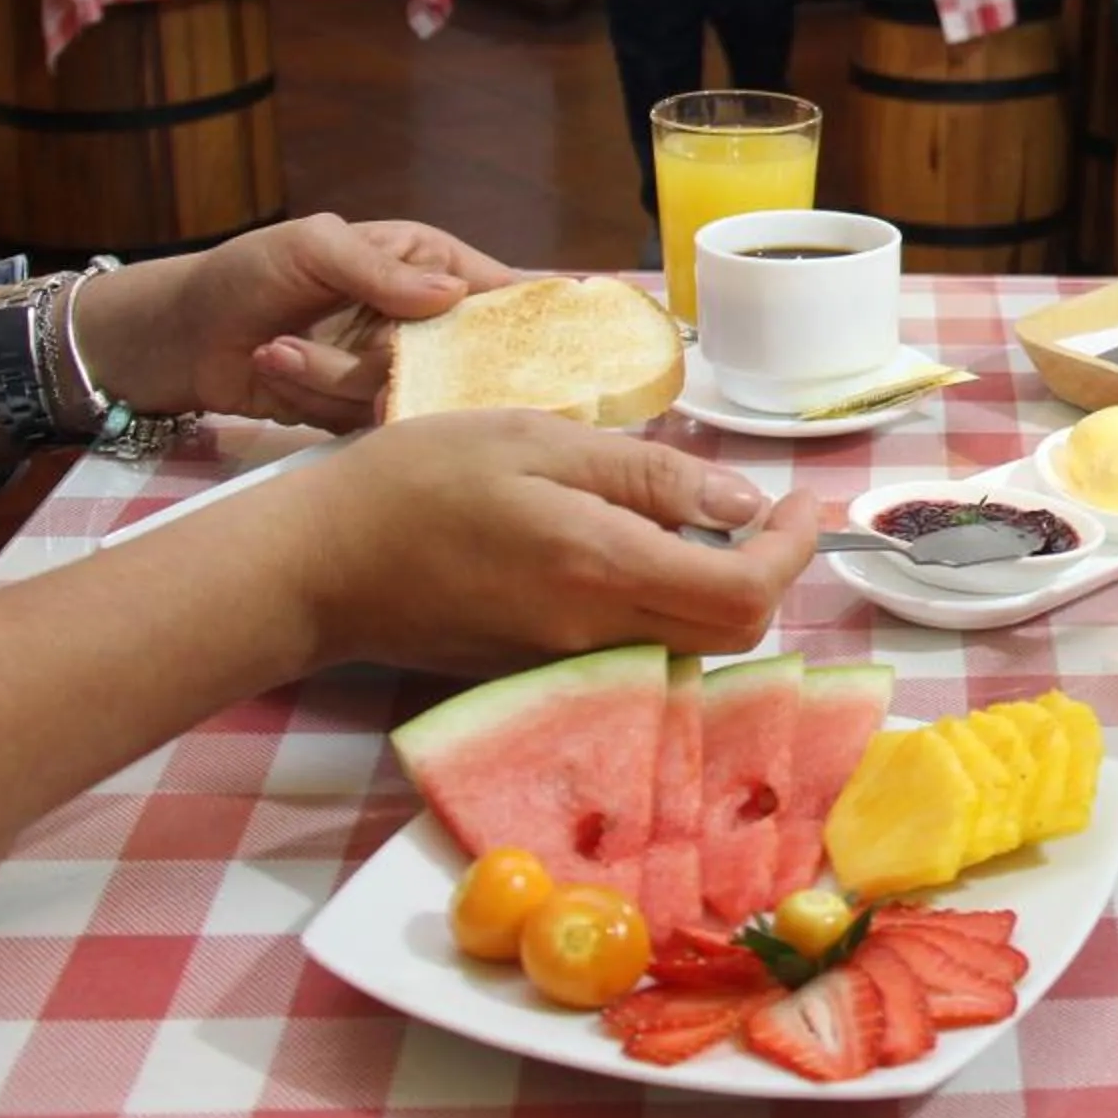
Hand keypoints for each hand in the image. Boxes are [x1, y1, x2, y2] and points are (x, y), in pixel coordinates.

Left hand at [77, 215, 519, 428]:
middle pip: (462, 361)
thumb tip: (452, 298)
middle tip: (362, 350)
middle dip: (397, 360)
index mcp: (426, 264)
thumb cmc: (245, 273)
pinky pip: (367, 425)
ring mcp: (390, 371)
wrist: (178, 338)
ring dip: (332, 379)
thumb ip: (380, 272)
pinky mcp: (359, 413)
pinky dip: (316, 403)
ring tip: (278, 349)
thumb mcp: (311, 248)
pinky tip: (278, 373)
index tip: (538, 347)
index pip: (501, 292)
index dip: (529, 318)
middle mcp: (421, 321)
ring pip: (406, 398)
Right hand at [259, 412, 814, 672]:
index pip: (745, 593)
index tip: (799, 500)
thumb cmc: (418, 481)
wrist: (318, 563)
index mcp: (602, 570)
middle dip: (768, 572)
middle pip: (732, 634)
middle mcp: (596, 636)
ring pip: (689, 647)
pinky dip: (665, 607)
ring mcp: (568, 666)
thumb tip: (739, 502)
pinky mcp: (541, 674)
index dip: (793, 549)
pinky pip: (637, 651)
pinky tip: (638, 553)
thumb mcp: (540, 442)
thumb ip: (648, 476)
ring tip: (698, 520)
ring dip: (720, 591)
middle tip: (762, 510)